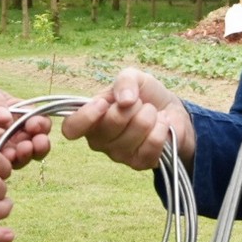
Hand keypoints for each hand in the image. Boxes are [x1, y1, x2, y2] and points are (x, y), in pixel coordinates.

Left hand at [0, 76, 51, 168]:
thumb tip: (7, 118)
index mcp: (12, 111)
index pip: (35, 118)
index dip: (40, 123)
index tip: (34, 124)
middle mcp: (10, 131)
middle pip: (34, 141)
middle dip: (38, 142)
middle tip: (32, 141)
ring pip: (22, 157)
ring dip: (27, 155)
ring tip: (20, 150)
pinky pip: (1, 169)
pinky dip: (8, 166)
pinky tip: (5, 160)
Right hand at [60, 68, 193, 170]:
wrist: (170, 110)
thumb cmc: (144, 95)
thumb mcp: (132, 77)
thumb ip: (124, 81)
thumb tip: (124, 100)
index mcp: (90, 119)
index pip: (71, 128)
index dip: (86, 116)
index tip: (104, 103)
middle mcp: (99, 141)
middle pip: (112, 123)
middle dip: (133, 105)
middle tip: (139, 103)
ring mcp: (118, 155)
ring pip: (136, 131)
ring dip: (150, 115)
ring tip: (151, 113)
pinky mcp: (139, 164)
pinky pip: (152, 143)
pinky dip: (162, 127)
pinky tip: (161, 124)